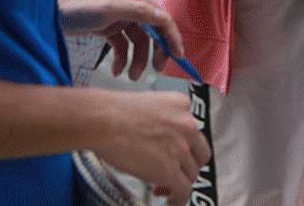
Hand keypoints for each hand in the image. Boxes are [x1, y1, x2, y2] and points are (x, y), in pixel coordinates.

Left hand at [56, 0, 182, 79]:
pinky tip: (117, 70)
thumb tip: (164, 18)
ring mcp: (119, 17)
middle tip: (157, 70)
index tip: (178, 56)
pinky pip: (122, 45)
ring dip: (137, 59)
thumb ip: (138, 13)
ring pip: (137, 41)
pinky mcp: (108, 27)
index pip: (160, 18)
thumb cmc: (76, 5)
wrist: (49, 9)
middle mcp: (129, 4)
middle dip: (155, 52)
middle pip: (152, 31)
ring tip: (131, 76)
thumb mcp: (109, 9)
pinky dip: (122, 58)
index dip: (171, 37)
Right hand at [93, 89, 210, 205]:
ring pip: (192, 173)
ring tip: (162, 188)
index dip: (184, 147)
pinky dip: (179, 199)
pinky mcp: (170, 170)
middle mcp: (186, 125)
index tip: (174, 154)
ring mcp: (181, 148)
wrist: (103, 121)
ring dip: (179, 182)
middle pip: (200, 153)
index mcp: (180, 106)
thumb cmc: (113, 113)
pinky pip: (184, 191)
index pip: (192, 131)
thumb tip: (158, 140)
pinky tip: (171, 201)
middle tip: (175, 172)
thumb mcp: (148, 106)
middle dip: (188, 165)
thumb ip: (161, 120)